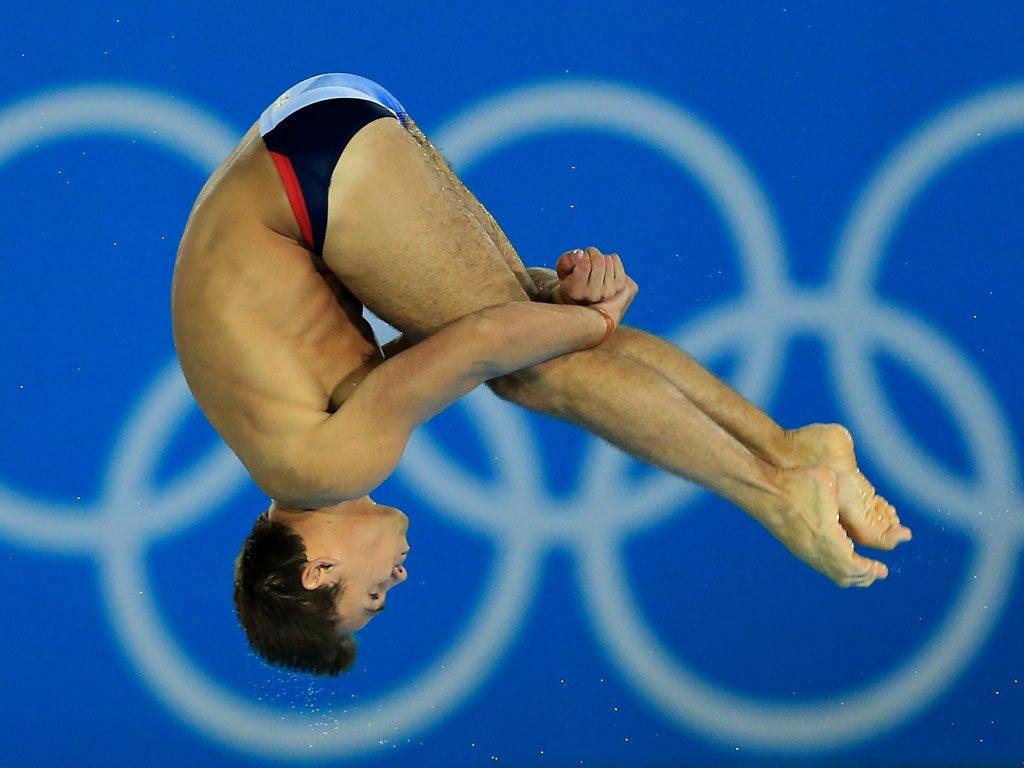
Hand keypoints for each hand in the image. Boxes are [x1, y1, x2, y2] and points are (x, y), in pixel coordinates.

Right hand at [554, 247, 634, 305]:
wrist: (583, 294)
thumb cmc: (569, 278)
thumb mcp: (562, 268)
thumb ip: (567, 260)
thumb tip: (580, 253)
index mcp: (576, 292)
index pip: (585, 264)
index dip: (582, 255)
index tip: (578, 259)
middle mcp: (594, 295)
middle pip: (598, 260)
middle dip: (591, 253)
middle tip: (586, 258)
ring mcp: (608, 292)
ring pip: (607, 259)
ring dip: (600, 256)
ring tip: (593, 266)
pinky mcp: (620, 286)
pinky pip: (615, 259)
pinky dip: (609, 257)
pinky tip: (603, 266)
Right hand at [770, 467, 890, 587]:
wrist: (762, 490)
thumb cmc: (793, 485)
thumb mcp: (826, 480)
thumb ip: (844, 490)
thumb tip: (852, 492)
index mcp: (829, 540)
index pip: (855, 566)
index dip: (870, 570)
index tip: (882, 569)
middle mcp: (816, 551)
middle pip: (844, 576)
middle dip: (863, 576)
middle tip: (876, 572)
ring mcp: (803, 550)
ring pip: (830, 572)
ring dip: (848, 573)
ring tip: (860, 568)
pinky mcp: (795, 545)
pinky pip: (819, 564)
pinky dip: (835, 566)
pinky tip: (839, 554)